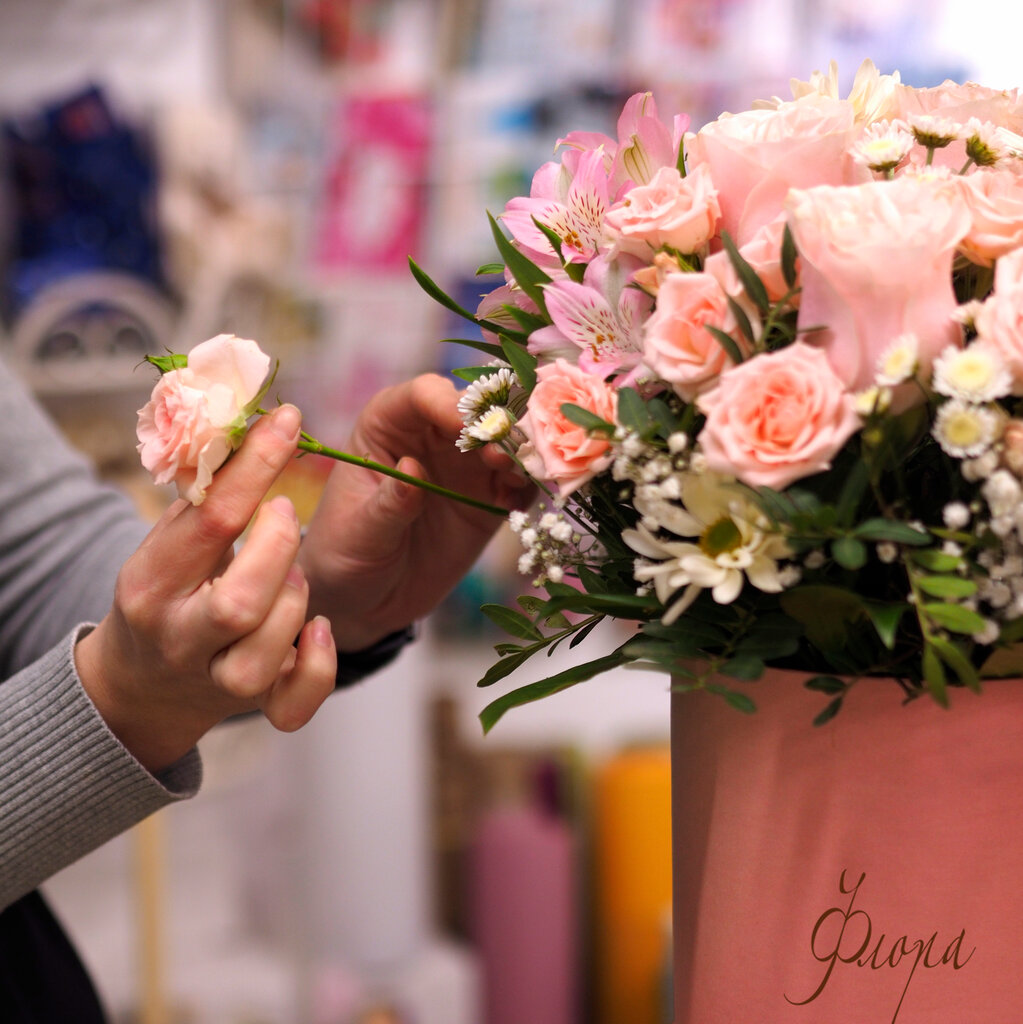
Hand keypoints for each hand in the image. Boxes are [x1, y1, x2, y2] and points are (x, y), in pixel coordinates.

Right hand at [75, 405, 336, 772]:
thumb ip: (205, 496)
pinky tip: (318, 630)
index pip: (210, 520)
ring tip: (290, 574)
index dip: (256, 466)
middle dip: (279, 548)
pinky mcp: (252, 707)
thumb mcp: (167, 544)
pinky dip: (318, 666)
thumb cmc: (165, 595)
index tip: (289, 421)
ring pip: (268, 648)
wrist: (140, 688)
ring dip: (296, 598)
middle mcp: (179, 637)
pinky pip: (294, 703)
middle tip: (285, 515)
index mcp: (150, 583)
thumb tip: (253, 424)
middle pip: (241, 602)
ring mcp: (215, 680)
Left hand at [299, 373, 532, 650]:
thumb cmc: (346, 553)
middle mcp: (431, 436)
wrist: (366, 599)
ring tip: (516, 476)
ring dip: (518, 452)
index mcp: (387, 427)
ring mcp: (464, 467)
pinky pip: (517, 484)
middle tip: (503, 453)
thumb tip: (413, 470)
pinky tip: (518, 503)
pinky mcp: (488, 500)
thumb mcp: (359, 531)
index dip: (447, 404)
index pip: (422, 396)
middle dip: (494, 425)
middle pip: (473, 410)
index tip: (466, 427)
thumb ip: (387, 504)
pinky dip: (526, 487)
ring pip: (503, 442)